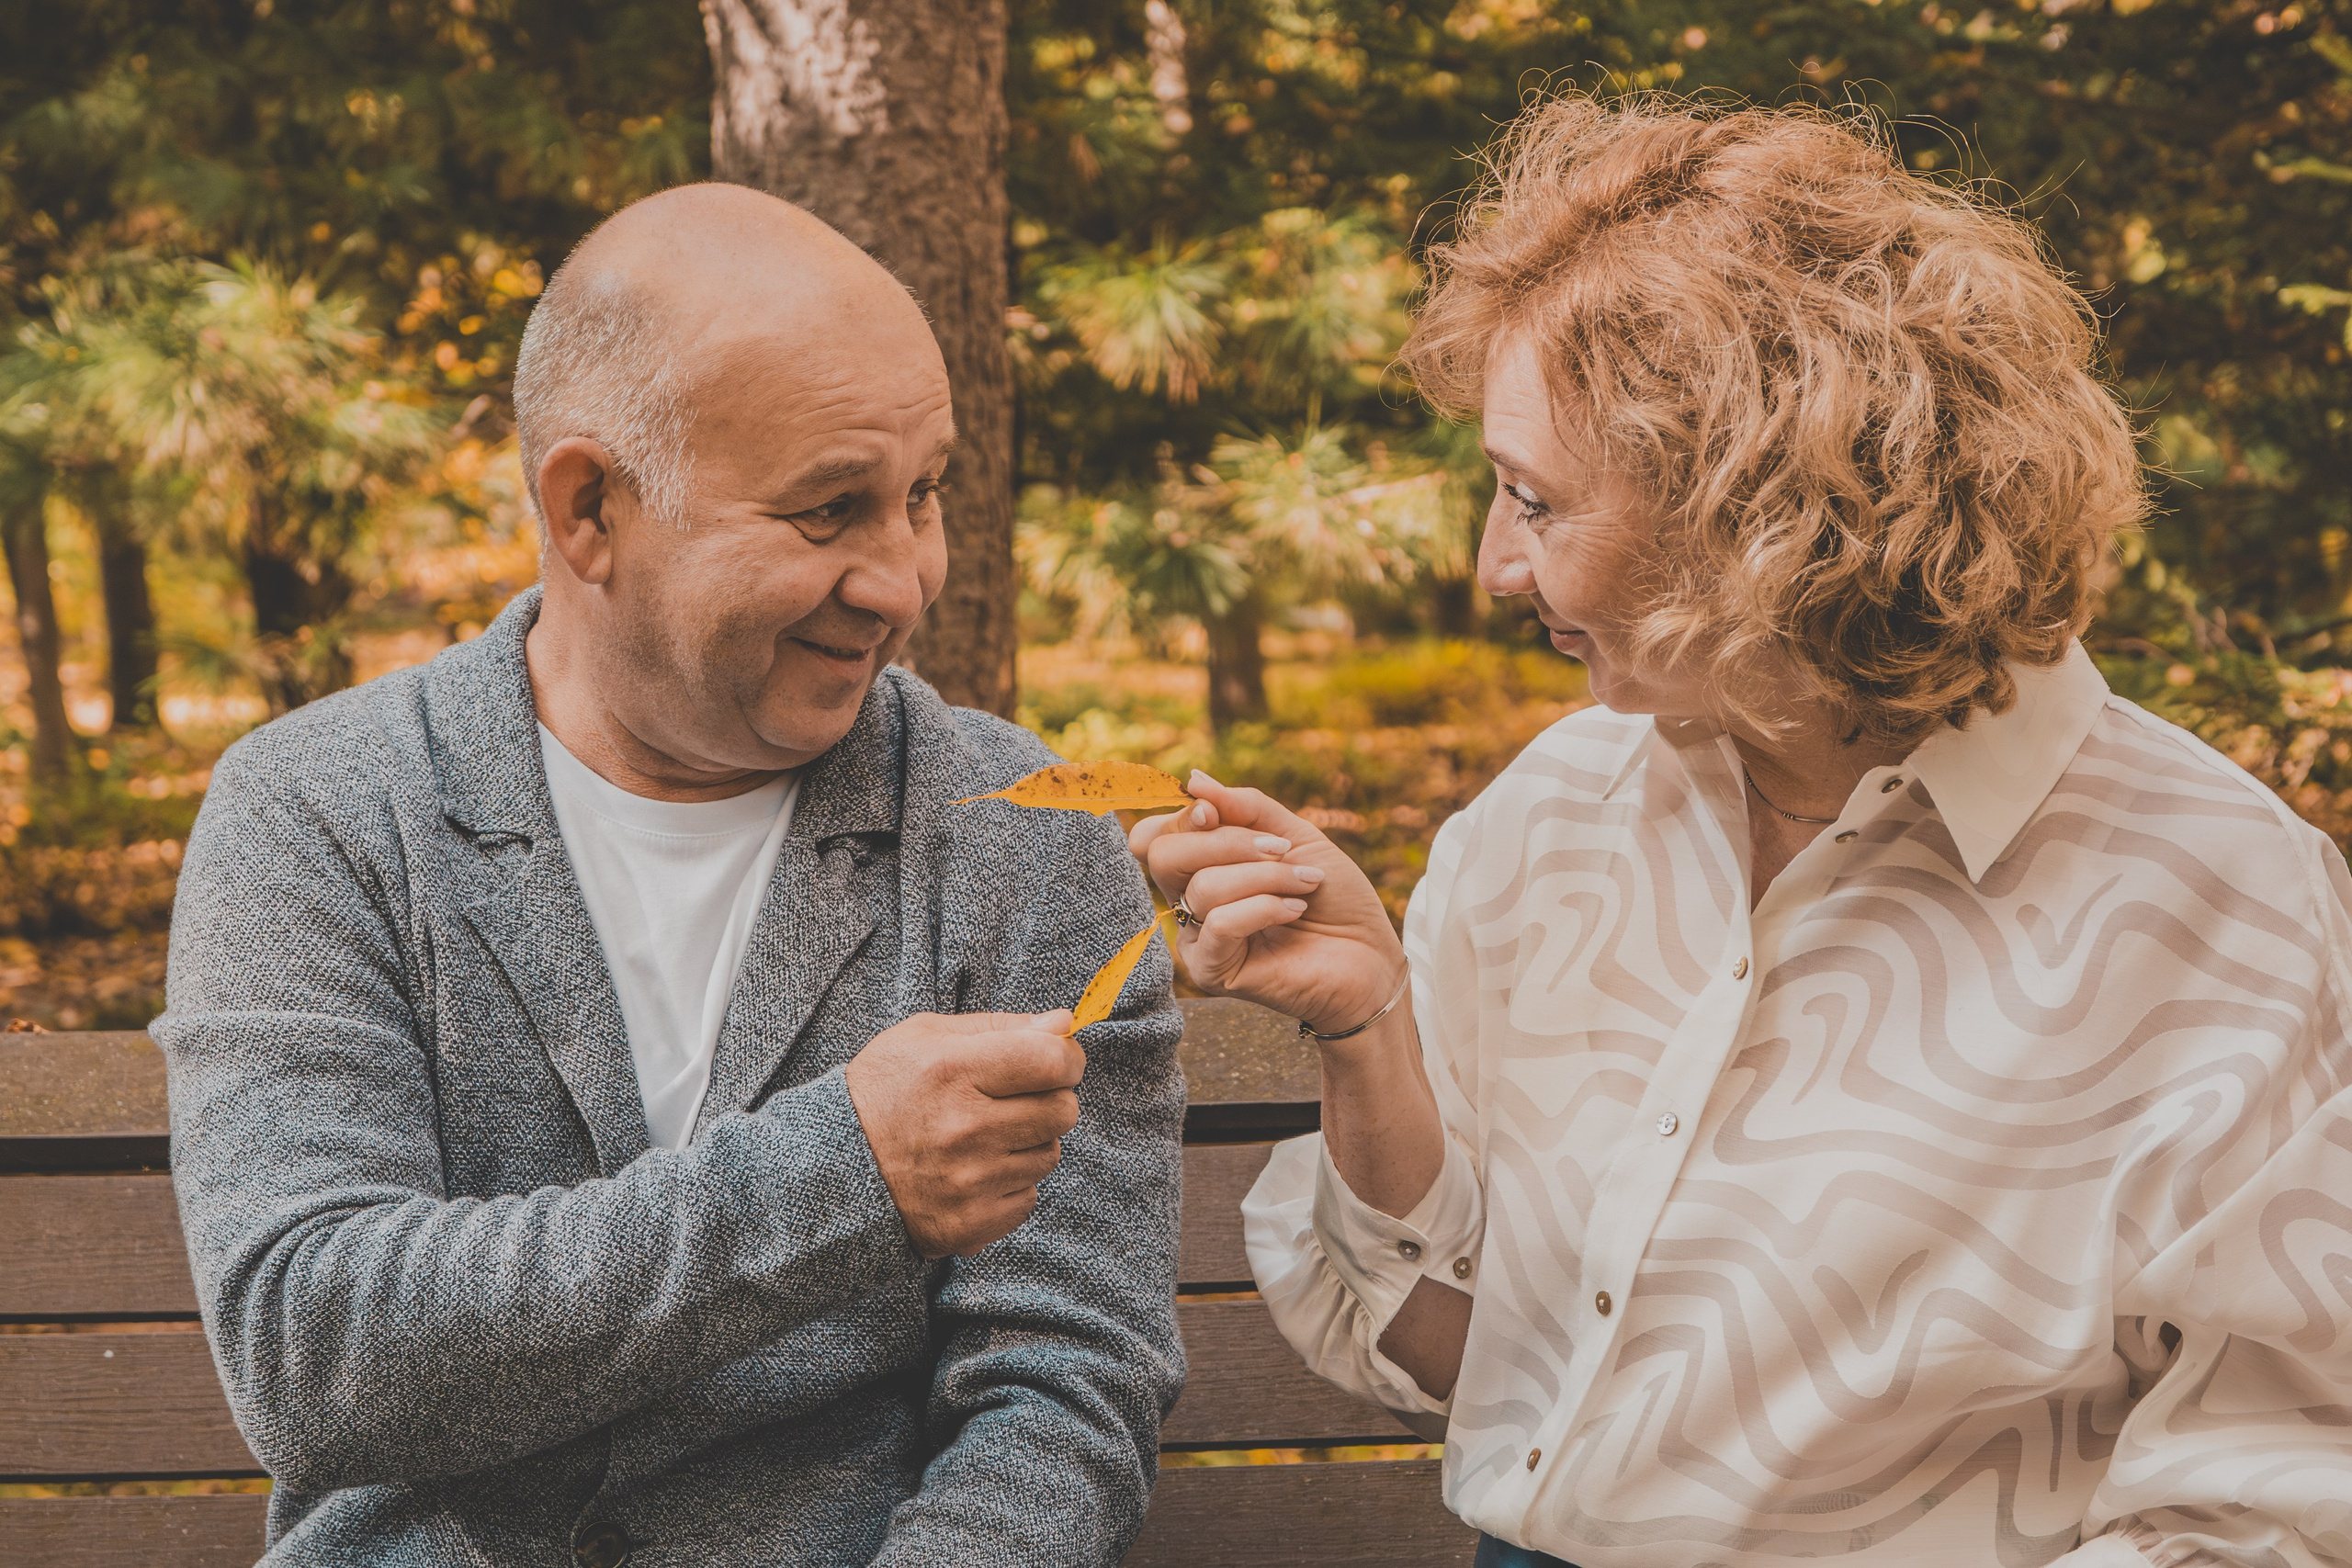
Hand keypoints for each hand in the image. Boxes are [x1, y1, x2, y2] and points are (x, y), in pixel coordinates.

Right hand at [844, 1011, 1084, 1257]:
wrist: (827, 1171)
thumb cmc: (881, 1093)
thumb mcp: (924, 1038)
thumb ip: (999, 1027)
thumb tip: (1064, 1023)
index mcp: (952, 1072)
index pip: (1052, 1061)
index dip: (1066, 1057)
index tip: (1055, 1059)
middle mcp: (963, 1129)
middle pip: (1062, 1110)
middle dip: (1050, 1098)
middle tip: (1015, 1099)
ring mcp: (968, 1182)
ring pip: (1049, 1154)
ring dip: (1029, 1143)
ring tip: (984, 1137)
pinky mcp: (970, 1224)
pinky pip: (1028, 1197)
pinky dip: (1010, 1183)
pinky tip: (973, 1171)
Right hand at [1129, 771, 1403, 1036]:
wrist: (1370, 954)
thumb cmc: (1334, 898)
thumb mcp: (1295, 836)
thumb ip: (1245, 808)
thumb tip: (1194, 780)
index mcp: (1201, 868)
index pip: (1158, 835)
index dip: (1183, 817)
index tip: (1217, 811)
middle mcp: (1190, 903)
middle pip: (1165, 856)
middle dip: (1227, 842)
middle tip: (1281, 849)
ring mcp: (1198, 939)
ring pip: (1204, 886)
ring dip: (1266, 876)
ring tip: (1305, 884)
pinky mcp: (1211, 971)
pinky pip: (1219, 924)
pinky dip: (1264, 907)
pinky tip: (1295, 910)